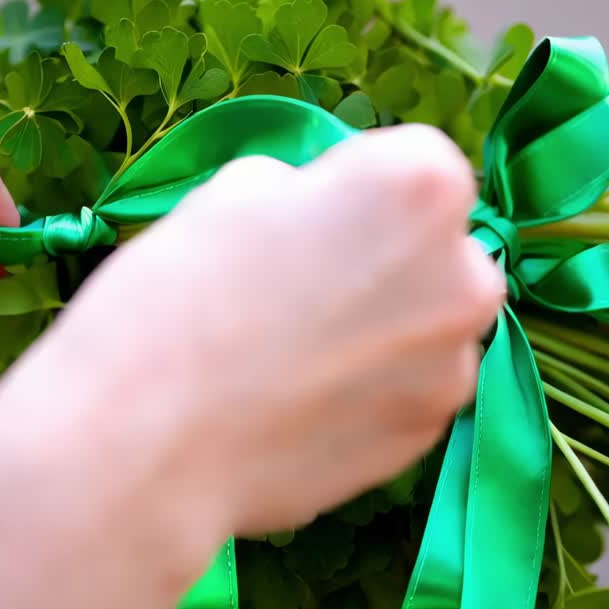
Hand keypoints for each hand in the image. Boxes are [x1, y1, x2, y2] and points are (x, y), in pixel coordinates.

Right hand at [56, 123, 504, 534]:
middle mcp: (463, 276)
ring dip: (383, 330)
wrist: (144, 443)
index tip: (301, 223)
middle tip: (301, 291)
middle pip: (438, 251)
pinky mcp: (424, 437)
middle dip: (387, 260)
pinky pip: (406, 393)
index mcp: (420, 186)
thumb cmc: (179, 291)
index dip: (353, 189)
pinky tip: (298, 405)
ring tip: (293, 358)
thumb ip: (308, 194)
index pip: (414, 165)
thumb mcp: (233, 191)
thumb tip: (325, 225)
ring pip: (425, 328)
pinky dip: (368, 393)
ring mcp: (452, 367)